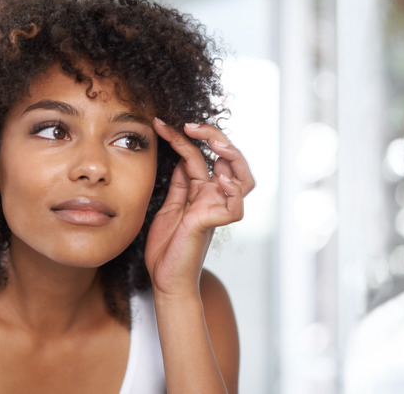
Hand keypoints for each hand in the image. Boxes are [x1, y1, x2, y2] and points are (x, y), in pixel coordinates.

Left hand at [145, 118, 254, 296]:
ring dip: (232, 156)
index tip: (161, 123)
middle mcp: (213, 197)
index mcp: (200, 191)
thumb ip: (179, 183)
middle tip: (191, 126)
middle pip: (229, 159)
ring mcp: (216, 209)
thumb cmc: (167, 247)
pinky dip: (232, 191)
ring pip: (243, 178)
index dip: (183, 137)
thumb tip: (181, 156)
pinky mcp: (214, 224)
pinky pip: (235, 206)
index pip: (199, 155)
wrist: (165, 279)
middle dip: (215, 137)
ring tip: (214, 143)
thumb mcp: (169, 206)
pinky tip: (220, 179)